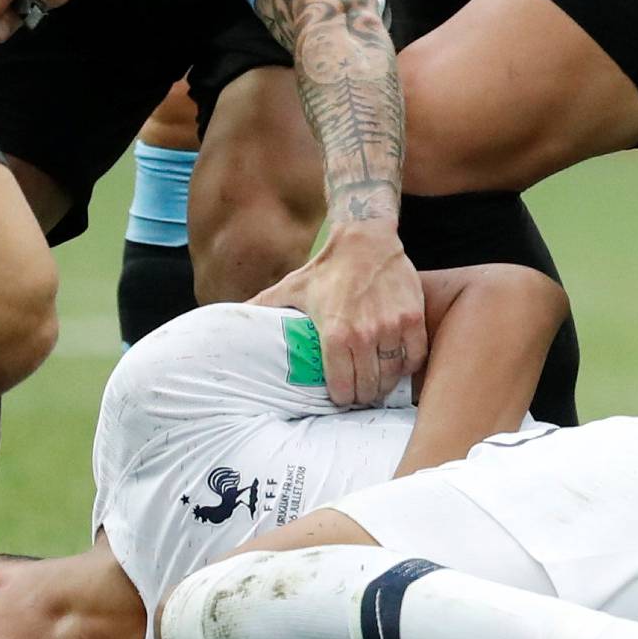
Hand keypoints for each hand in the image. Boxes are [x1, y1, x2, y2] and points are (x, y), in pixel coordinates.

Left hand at [261, 221, 425, 407]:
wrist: (365, 240)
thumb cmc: (325, 269)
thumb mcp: (289, 289)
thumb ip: (261, 309)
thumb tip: (223, 323)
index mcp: (333, 334)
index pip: (342, 389)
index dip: (340, 398)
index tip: (340, 396)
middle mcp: (365, 334)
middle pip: (368, 388)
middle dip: (363, 395)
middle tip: (360, 391)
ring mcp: (392, 326)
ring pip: (392, 376)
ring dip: (385, 383)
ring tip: (378, 381)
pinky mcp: (413, 318)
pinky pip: (415, 356)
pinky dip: (407, 365)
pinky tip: (396, 362)